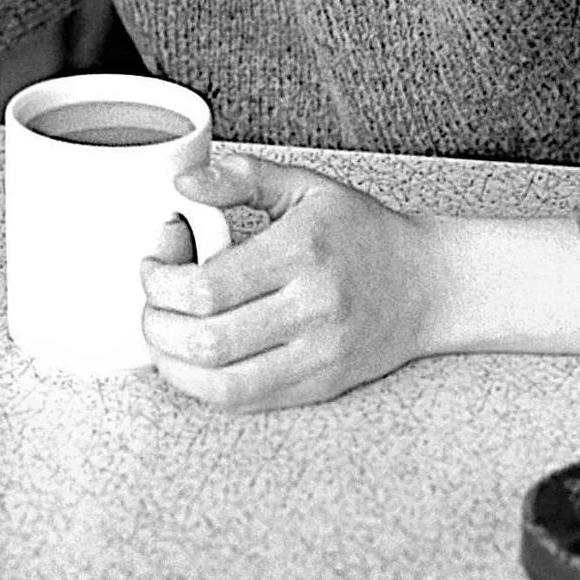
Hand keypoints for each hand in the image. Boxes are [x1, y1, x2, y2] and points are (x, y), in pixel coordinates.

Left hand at [138, 153, 445, 411]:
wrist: (428, 283)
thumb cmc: (364, 233)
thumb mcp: (307, 187)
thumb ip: (243, 178)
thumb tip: (183, 184)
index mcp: (303, 251)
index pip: (206, 285)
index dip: (160, 279)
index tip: (154, 262)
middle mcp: (312, 308)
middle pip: (206, 339)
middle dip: (156, 323)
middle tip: (151, 300)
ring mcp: (317, 354)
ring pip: (219, 382)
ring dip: (172, 363)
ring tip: (165, 333)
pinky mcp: (319, 385)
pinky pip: (245, 401)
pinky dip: (203, 386)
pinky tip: (195, 359)